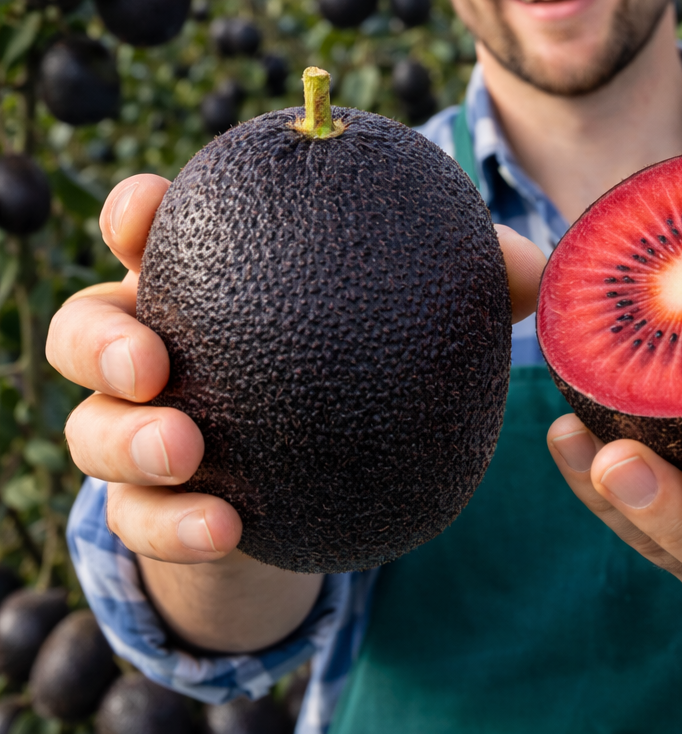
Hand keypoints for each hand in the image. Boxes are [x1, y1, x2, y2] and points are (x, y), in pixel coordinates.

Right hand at [50, 174, 545, 566]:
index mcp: (208, 289)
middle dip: (102, 337)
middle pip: (86, 329)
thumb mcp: (411, 324)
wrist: (324, 488)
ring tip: (188, 447)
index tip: (149, 207)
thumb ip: (472, 286)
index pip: (146, 233)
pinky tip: (228, 526)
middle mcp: (161, 355)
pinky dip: (174, 524)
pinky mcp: (160, 511)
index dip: (133, 212)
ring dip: (124, 441)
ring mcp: (148, 436)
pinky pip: (142, 520)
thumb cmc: (362, 372)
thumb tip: (543, 271)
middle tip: (153, 358)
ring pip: (91, 432)